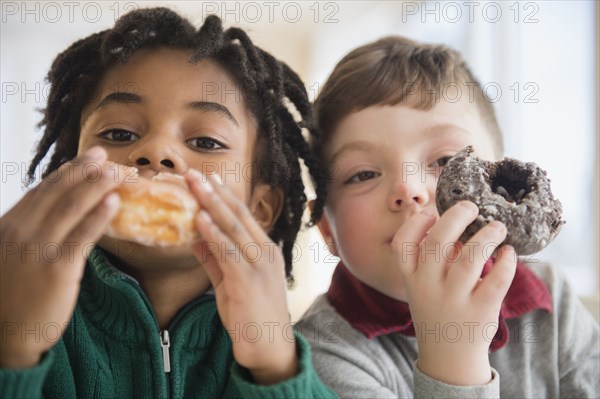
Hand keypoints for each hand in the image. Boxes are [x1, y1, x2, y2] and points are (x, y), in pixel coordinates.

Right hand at [0, 147, 120, 367]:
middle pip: (59, 192)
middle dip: (85, 170)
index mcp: (8, 226)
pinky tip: (115, 202)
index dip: (68, 172)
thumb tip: (56, 213)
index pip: (43, 191)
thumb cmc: (12, 296)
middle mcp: (20, 232)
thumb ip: (28, 232)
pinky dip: (100, 215)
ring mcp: (38, 249)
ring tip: (117, 172)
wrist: (6, 335)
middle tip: (106, 155)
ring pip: (72, 207)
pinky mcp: (57, 268)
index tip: (87, 158)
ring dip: (97, 185)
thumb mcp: (10, 256)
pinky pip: (83, 235)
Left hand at [186, 170, 296, 384]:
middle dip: (215, 192)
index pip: (243, 216)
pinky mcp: (248, 279)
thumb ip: (214, 260)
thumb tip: (195, 238)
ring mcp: (259, 264)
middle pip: (238, 215)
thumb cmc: (252, 316)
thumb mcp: (230, 284)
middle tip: (195, 173)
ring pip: (234, 227)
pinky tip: (200, 219)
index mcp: (265, 250)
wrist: (269, 348)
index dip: (224, 196)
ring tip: (195, 185)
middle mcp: (265, 251)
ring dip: (212, 204)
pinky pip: (228, 251)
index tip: (208, 179)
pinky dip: (214, 233)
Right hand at [392, 201, 516, 385]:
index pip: (403, 244)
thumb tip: (454, 220)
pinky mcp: (481, 311)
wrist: (448, 357)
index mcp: (411, 279)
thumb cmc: (437, 310)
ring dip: (487, 236)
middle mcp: (428, 287)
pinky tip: (509, 253)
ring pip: (470, 258)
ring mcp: (454, 300)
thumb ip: (432, 257)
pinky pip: (496, 280)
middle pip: (437, 242)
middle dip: (455, 217)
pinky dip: (506, 262)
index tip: (432, 212)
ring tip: (497, 227)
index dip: (416, 223)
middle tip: (471, 206)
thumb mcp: (422, 286)